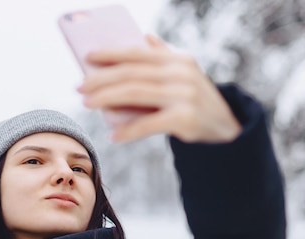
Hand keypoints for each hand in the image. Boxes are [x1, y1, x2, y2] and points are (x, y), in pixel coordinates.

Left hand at [78, 35, 240, 143]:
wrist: (225, 126)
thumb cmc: (195, 99)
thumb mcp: (183, 73)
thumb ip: (163, 55)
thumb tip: (143, 36)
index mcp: (176, 59)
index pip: (136, 53)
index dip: (110, 54)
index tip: (87, 57)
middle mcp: (180, 73)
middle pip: (131, 74)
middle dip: (101, 80)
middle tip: (80, 88)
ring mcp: (184, 95)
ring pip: (134, 94)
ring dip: (107, 99)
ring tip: (88, 104)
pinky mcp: (185, 118)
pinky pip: (148, 123)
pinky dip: (128, 130)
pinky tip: (113, 135)